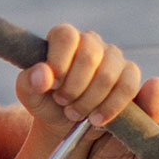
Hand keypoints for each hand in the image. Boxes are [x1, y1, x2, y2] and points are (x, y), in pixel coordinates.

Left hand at [16, 25, 142, 139]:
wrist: (66, 123)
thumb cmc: (46, 102)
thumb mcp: (30, 96)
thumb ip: (28, 82)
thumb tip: (43, 75)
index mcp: (64, 38)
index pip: (66, 35)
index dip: (59, 62)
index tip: (53, 85)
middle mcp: (91, 41)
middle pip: (89, 55)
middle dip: (74, 86)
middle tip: (63, 102)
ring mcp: (113, 56)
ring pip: (108, 73)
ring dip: (89, 100)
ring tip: (74, 113)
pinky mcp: (130, 74)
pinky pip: (128, 86)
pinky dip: (111, 106)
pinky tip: (96, 119)